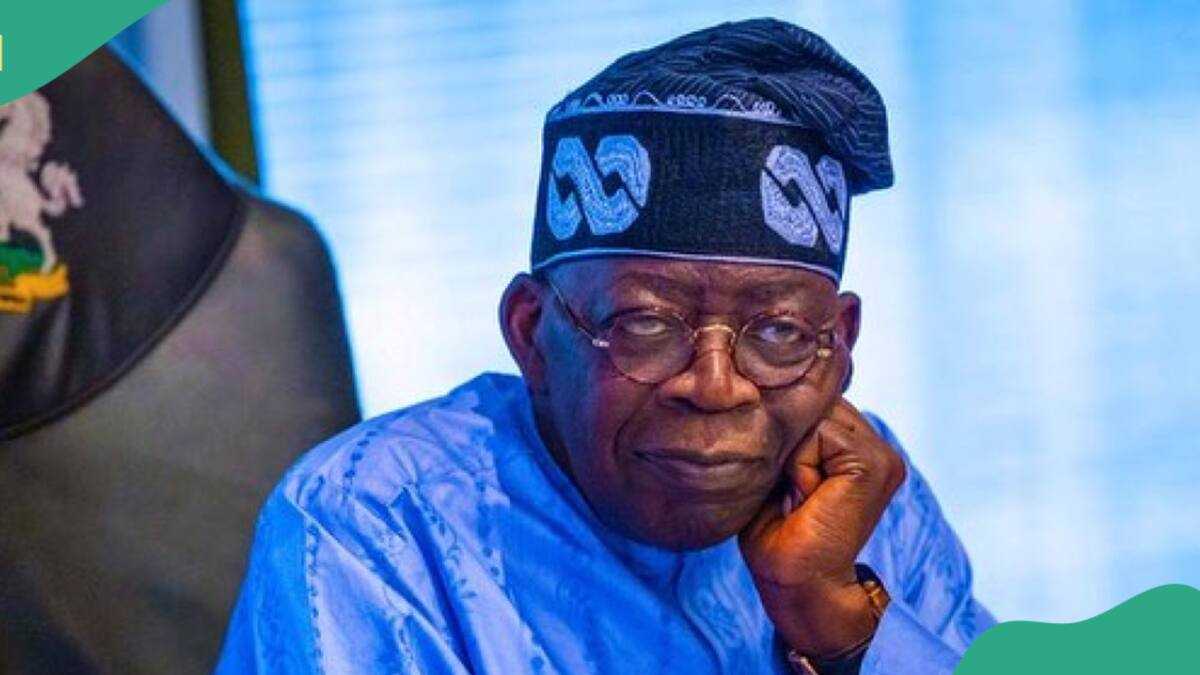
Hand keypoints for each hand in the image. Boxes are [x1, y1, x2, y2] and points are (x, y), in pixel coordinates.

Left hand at [738, 396, 905, 657]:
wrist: (797, 583)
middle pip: (815, 400)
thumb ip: (787, 428)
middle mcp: (875, 443)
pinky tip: (807, 497)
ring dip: (793, 453)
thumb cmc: (777, 532)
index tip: (783, 476)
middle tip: (790, 488)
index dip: (785, 427)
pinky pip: (820, 433)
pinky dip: (800, 464)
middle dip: (789, 438)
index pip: (813, 397)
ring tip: (800, 494)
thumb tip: (773, 388)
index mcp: (856, 442)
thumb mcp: (776, 466)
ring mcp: (882, 453)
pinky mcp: (876, 464)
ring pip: (815, 413)